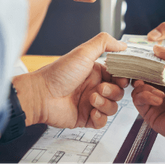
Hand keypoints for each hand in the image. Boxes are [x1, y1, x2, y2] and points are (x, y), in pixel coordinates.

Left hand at [12, 33, 129, 128]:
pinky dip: (100, 118)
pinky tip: (92, 111)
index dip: (123, 78)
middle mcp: (94, 87)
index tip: (122, 78)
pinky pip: (102, 122)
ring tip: (91, 99)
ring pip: (112, 107)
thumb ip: (104, 43)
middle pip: (118, 92)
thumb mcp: (83, 52)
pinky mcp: (85, 118)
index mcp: (95, 72)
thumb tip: (122, 44)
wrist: (41, 95)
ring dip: (105, 104)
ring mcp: (90, 103)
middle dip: (113, 91)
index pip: (118, 76)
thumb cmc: (58, 73)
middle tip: (101, 88)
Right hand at [131, 45, 164, 144]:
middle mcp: (162, 92)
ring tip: (159, 92)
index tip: (140, 58)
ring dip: (145, 87)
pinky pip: (138, 100)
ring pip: (137, 89)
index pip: (151, 69)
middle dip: (140, 74)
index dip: (145, 64)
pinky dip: (146, 96)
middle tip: (140, 71)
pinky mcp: (149, 114)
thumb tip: (156, 48)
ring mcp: (155, 103)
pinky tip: (158, 99)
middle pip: (141, 79)